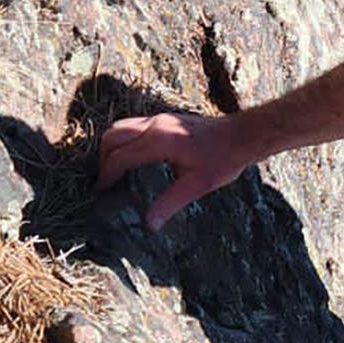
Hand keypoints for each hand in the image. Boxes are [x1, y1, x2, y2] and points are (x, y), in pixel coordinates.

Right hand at [95, 111, 251, 230]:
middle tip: (106, 182)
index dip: (106, 175)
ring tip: (115, 171)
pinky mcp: (166, 118)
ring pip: (120, 127)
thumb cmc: (224, 159)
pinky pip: (133, 125)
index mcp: (159, 141)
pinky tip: (133, 158)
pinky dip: (124, 140)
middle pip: (112, 136)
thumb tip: (150, 224)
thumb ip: (171, 203)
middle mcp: (155, 125)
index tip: (100, 192)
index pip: (120, 156)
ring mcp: (160, 118)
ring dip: (112, 147)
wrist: (243, 135)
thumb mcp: (197, 185)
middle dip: (103, 158)